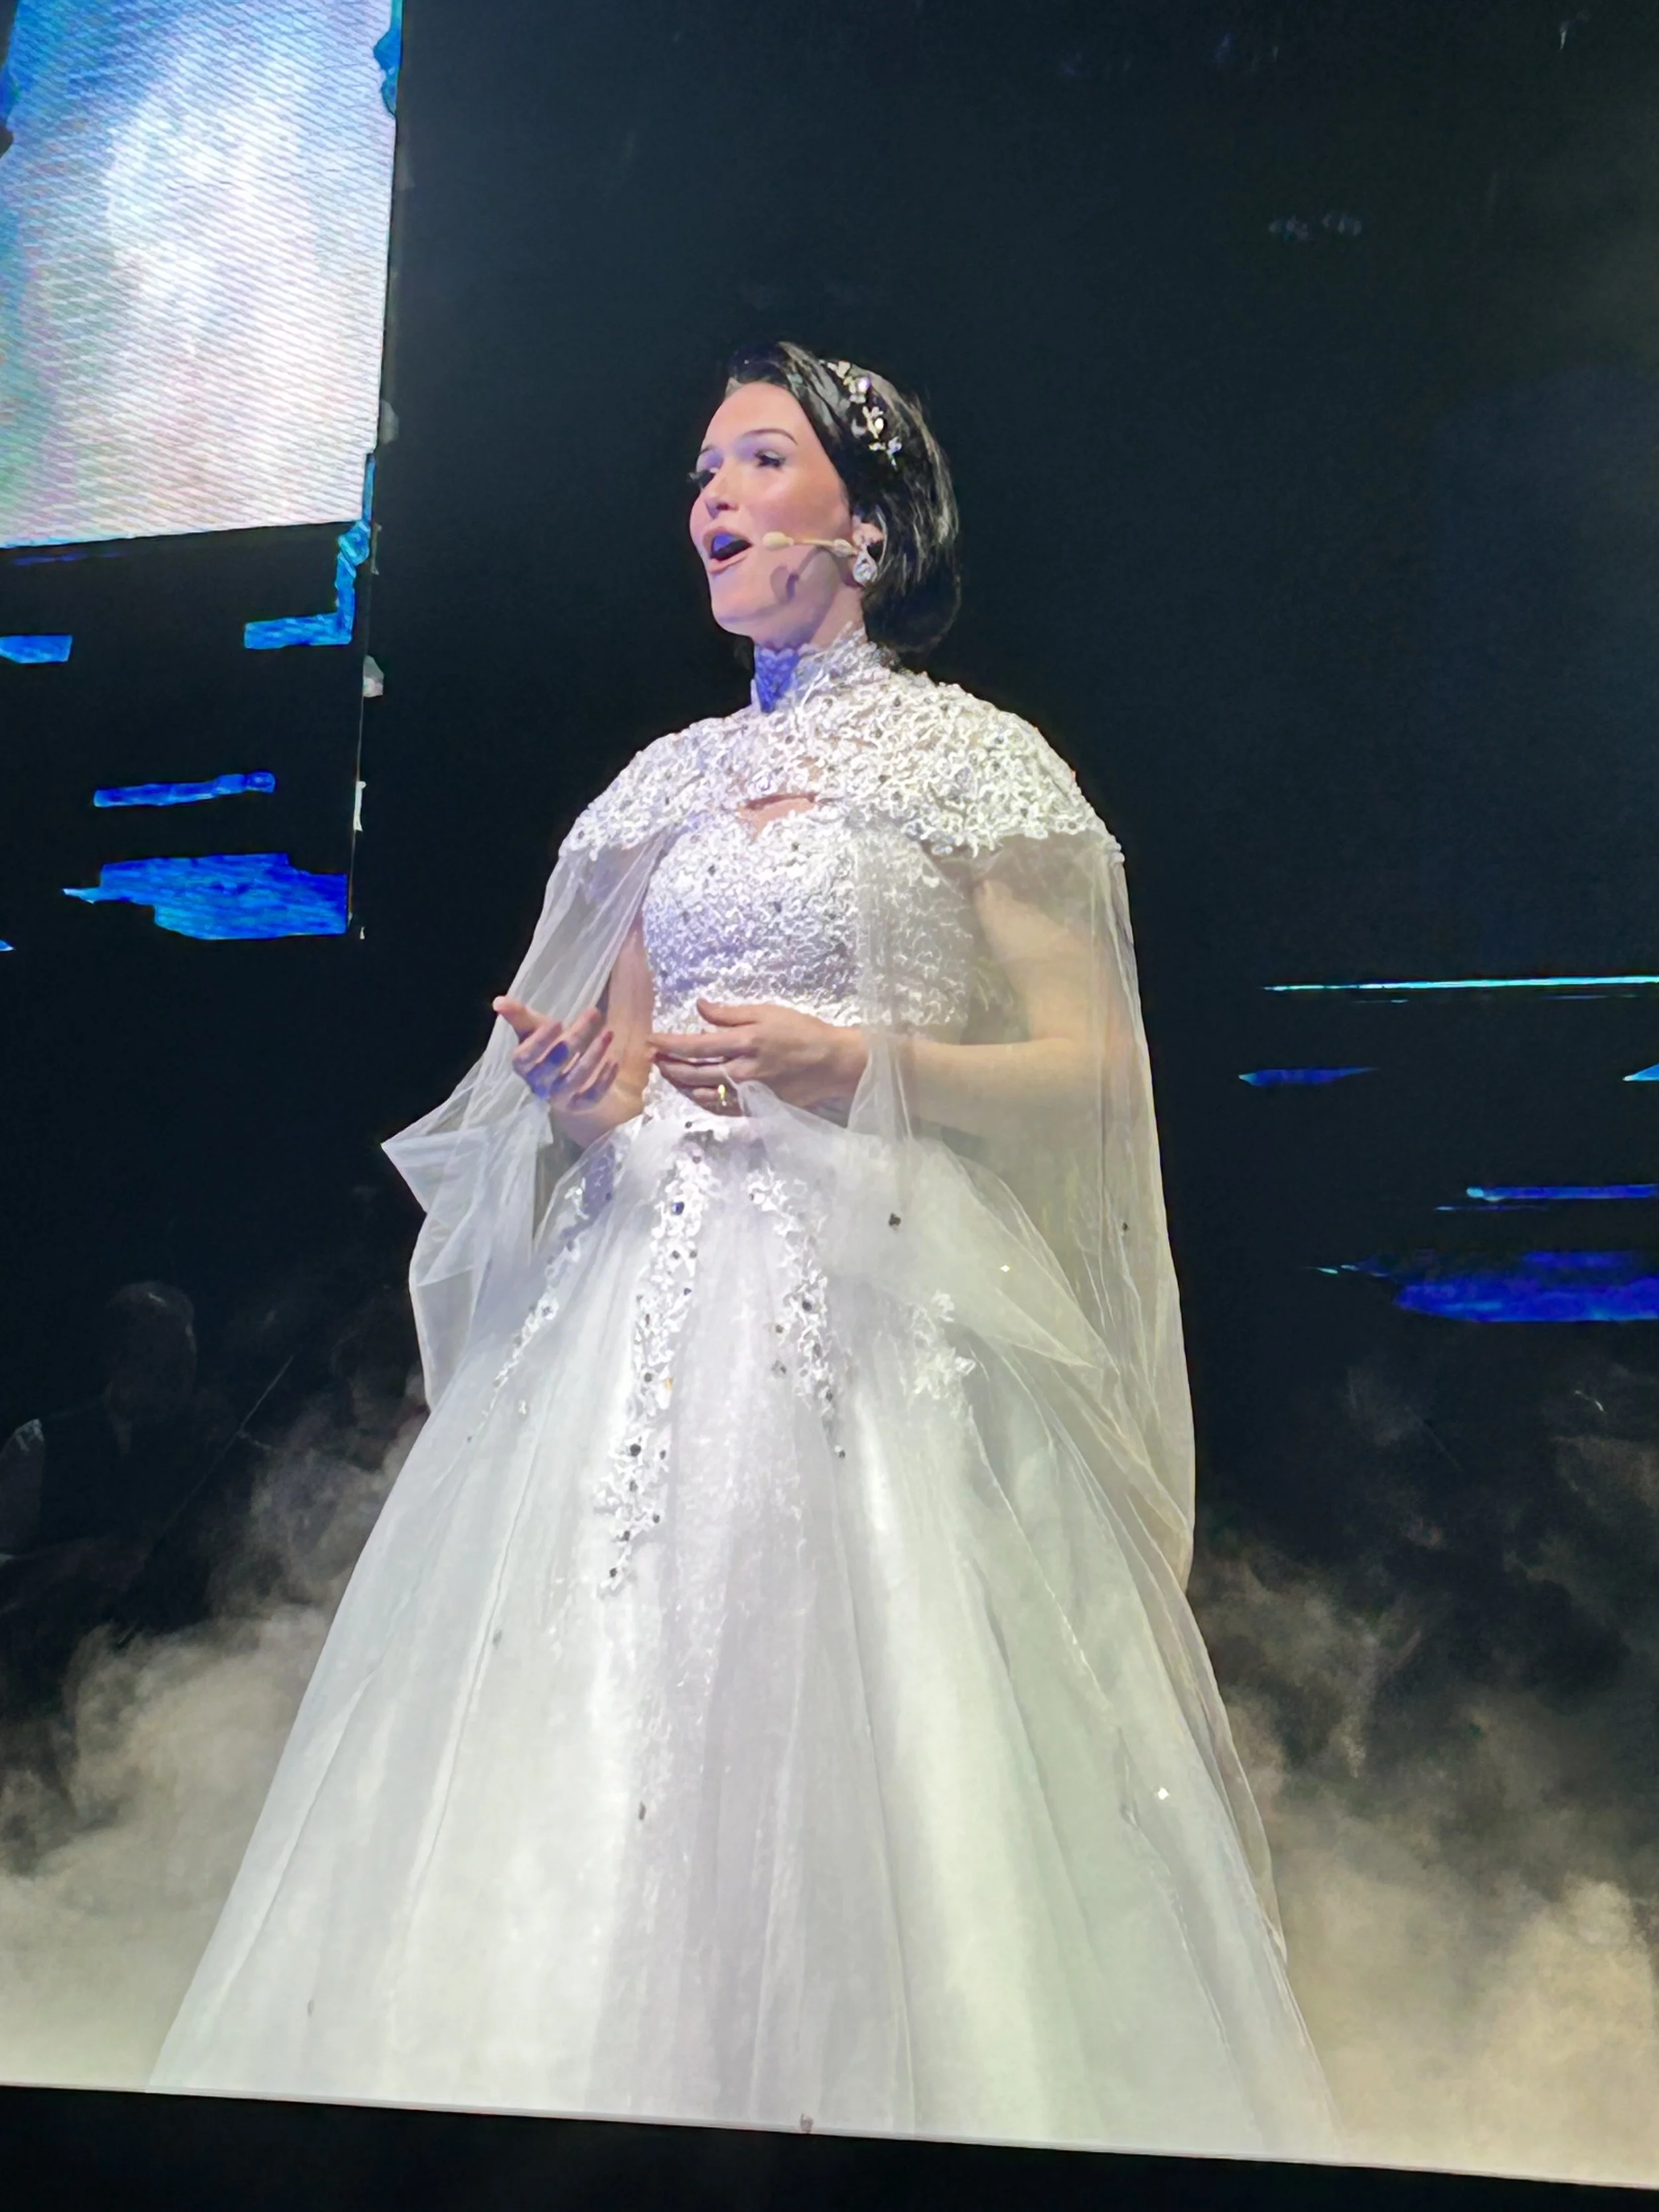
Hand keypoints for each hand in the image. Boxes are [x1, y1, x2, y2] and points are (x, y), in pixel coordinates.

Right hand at [493, 996, 619, 1129]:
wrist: (563, 1077)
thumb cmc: (546, 1048)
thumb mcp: (533, 1029)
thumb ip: (518, 1015)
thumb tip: (498, 1001)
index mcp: (522, 1065)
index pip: (525, 1057)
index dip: (540, 1041)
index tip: (558, 1022)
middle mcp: (537, 1084)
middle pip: (554, 1064)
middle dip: (575, 1038)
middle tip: (593, 1013)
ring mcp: (558, 1097)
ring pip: (575, 1078)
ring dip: (594, 1055)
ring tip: (608, 1033)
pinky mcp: (579, 1105)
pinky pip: (591, 1096)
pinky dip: (604, 1080)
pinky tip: (614, 1060)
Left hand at [649, 999, 867, 1115]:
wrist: (832, 1063)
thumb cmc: (802, 1032)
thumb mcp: (767, 1012)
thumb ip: (730, 1014)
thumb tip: (699, 1007)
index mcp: (744, 1043)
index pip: (696, 1047)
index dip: (669, 1045)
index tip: (651, 1040)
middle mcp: (742, 1072)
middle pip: (693, 1074)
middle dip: (668, 1066)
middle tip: (652, 1058)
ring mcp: (748, 1094)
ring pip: (703, 1094)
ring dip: (680, 1085)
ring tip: (668, 1074)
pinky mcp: (756, 1107)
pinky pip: (720, 1109)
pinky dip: (702, 1101)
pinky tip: (693, 1092)